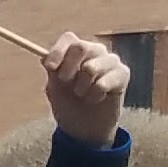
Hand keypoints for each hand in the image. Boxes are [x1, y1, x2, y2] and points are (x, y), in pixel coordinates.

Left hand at [43, 33, 129, 147]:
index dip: (58, 51)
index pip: (69, 39)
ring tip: (82, 95)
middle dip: (68, 68)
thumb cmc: (68, 104)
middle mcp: (95, 51)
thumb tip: (44, 57)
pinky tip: (96, 99)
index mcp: (75, 51)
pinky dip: (94, 96)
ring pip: (91, 67)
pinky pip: (103, 82)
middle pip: (81, 47)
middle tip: (66, 83)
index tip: (50, 67)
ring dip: (81, 87)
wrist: (83, 127)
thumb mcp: (54, 87)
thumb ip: (52, 71)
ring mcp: (110, 60)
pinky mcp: (123, 73)